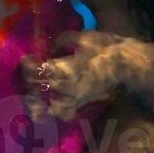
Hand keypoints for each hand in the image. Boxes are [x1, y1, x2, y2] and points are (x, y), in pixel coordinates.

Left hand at [22, 31, 142, 120]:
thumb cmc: (104, 48)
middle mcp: (65, 88)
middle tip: (27, 73)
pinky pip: (63, 114)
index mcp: (63, 70)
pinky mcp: (81, 104)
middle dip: (29, 80)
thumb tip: (51, 49)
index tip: (27, 58)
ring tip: (32, 96)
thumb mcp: (81, 38)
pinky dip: (54, 113)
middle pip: (37, 89)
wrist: (126, 65)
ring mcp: (73, 99)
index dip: (27, 64)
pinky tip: (49, 107)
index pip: (36, 71)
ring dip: (37, 102)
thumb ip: (61, 42)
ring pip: (47, 108)